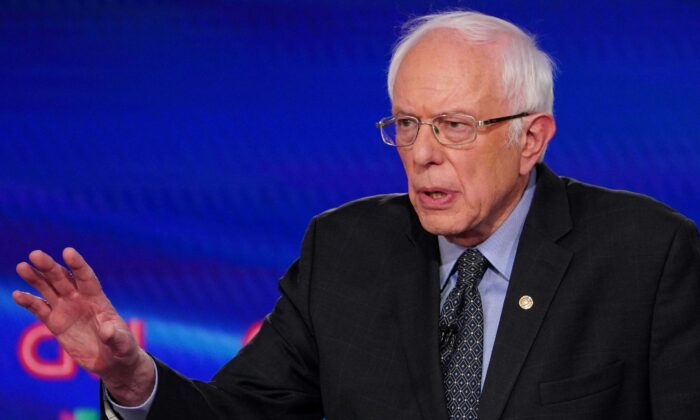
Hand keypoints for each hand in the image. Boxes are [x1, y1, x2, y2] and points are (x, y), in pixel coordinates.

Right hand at [13, 247, 154, 405]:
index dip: (78, 265)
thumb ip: (116, 336)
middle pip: (63, 278)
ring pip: (48, 289)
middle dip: (50, 267)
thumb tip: (106, 331)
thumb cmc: (122, 348)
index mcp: (98, 299)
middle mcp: (80, 299)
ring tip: (22, 266)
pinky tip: (17, 294)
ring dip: (35, 278)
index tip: (67, 251)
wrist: (112, 361)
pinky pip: (40, 309)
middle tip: (35, 254)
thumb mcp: (123, 344)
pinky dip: (29, 302)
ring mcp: (66, 309)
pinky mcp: (55, 323)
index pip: (87, 278)